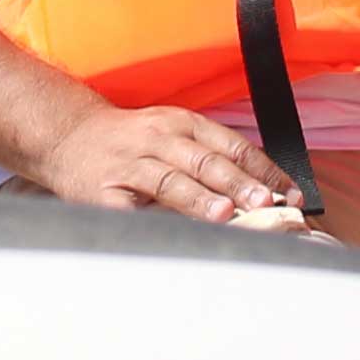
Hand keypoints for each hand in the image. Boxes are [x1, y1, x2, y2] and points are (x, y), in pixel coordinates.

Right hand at [23, 97, 309, 221]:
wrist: (68, 136)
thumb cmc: (131, 141)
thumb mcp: (172, 133)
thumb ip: (210, 157)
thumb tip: (261, 192)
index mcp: (182, 124)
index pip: (232, 145)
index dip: (263, 169)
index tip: (290, 193)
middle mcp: (159, 138)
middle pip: (205, 160)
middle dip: (238, 183)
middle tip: (265, 202)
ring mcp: (131, 165)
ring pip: (171, 180)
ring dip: (201, 199)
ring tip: (225, 215)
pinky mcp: (106, 194)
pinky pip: (134, 211)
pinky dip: (156, 223)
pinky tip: (174, 236)